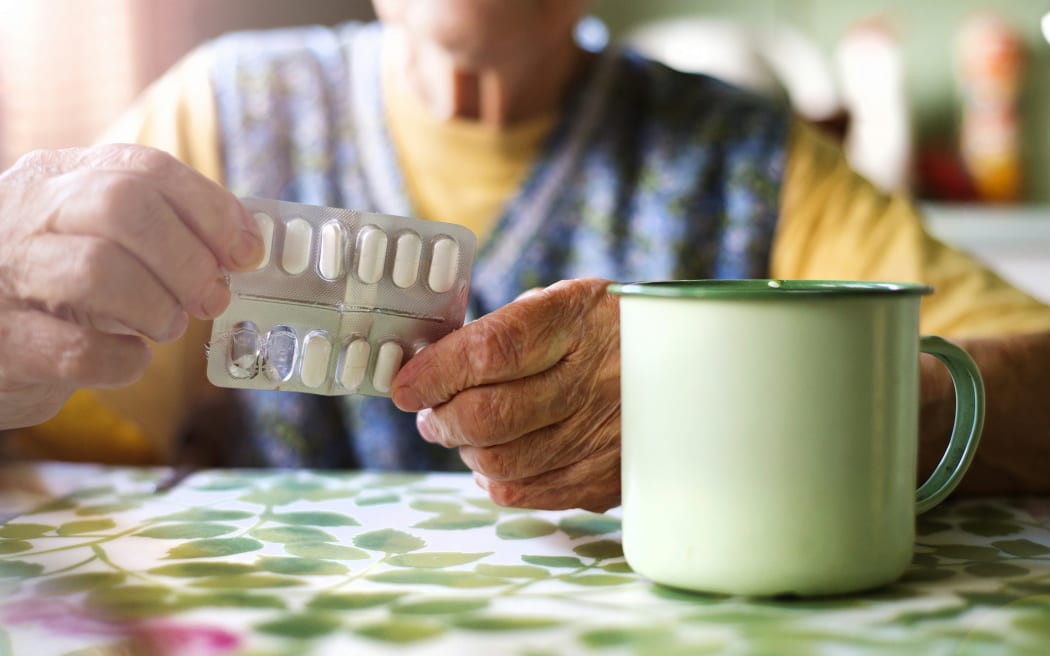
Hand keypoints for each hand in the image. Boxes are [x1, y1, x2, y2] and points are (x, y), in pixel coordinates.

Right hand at [0, 145, 262, 429]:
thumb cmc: (55, 292)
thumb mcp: (94, 240)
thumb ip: (160, 233)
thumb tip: (245, 248)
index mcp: (58, 178)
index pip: (146, 168)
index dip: (211, 210)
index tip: (246, 252)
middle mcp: (24, 213)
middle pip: (122, 205)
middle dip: (187, 257)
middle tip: (213, 297)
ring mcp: (5, 273)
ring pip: (98, 269)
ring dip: (157, 305)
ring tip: (168, 326)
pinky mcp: (2, 341)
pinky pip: (76, 349)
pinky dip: (122, 360)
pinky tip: (128, 359)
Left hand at [391, 278, 621, 511]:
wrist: (689, 370)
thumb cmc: (606, 329)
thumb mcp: (566, 303)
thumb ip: (504, 330)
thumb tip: (430, 367)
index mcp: (579, 320)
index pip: (491, 351)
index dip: (437, 371)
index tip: (405, 384)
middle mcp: (595, 379)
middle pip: (490, 415)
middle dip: (441, 418)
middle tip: (429, 411)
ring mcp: (605, 434)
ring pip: (501, 461)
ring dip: (465, 449)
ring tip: (462, 430)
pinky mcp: (608, 476)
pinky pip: (529, 491)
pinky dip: (497, 477)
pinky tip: (496, 455)